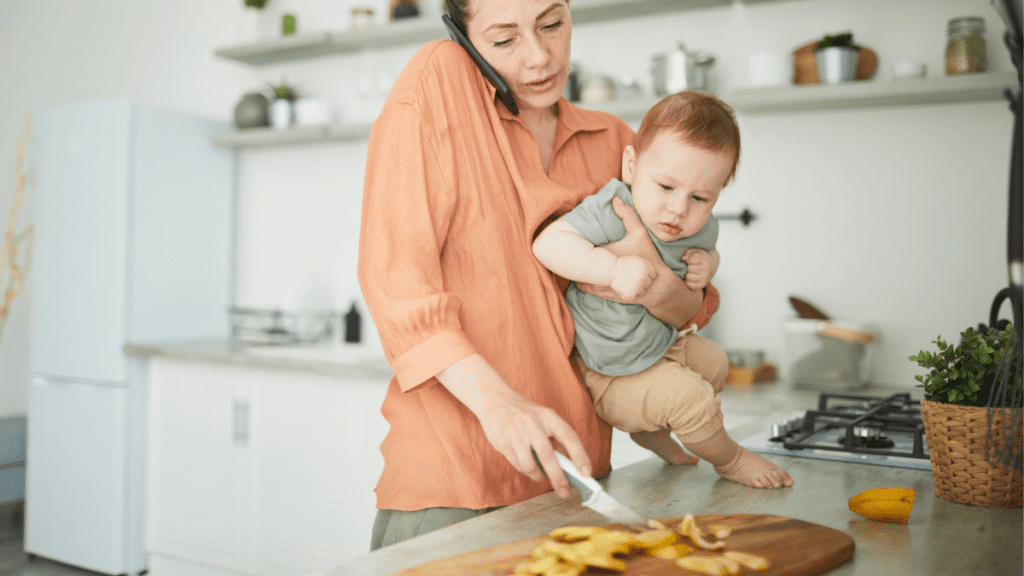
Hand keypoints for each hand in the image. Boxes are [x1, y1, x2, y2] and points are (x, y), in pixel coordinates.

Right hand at [435, 354, 592, 498]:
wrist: (495, 400)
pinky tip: (527, 466)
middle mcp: (533, 424)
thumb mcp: (545, 419)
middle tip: (564, 491)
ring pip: (530, 465)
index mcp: (549, 417)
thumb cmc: (525, 413)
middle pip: (549, 456)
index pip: (569, 437)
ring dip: (538, 475)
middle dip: (558, 478)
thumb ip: (558, 439)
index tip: (586, 473)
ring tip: (541, 475)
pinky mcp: (503, 443)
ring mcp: (516, 434)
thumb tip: (573, 465)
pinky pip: (518, 465)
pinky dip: (526, 470)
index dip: (580, 456)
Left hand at [577, 196, 664, 305]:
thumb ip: (628, 215)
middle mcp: (600, 273)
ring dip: (576, 269)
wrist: (656, 286)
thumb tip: (614, 199)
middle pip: (575, 265)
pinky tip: (584, 271)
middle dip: (572, 256)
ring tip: (575, 259)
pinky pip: (584, 287)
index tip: (569, 236)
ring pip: (578, 277)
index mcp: (605, 256)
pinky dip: (582, 280)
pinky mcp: (602, 294)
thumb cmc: (647, 258)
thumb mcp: (640, 234)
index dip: (574, 243)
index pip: (581, 250)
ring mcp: (600, 286)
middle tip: (569, 246)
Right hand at [610, 255, 656, 300]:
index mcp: (646, 268)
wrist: (609, 270)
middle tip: (632, 279)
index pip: (653, 275)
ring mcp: (638, 286)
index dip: (647, 275)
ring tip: (628, 283)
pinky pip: (634, 296)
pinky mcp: (631, 295)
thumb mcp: (636, 259)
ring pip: (642, 291)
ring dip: (637, 289)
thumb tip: (655, 272)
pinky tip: (624, 288)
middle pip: (649, 284)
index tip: (639, 274)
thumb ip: (646, 265)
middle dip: (643, 282)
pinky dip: (629, 294)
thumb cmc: (622, 264)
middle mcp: (643, 277)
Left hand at [681, 248, 712, 289]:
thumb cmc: (698, 258)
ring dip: (686, 274)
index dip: (687, 260)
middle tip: (689, 267)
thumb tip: (683, 259)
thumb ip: (688, 253)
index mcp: (705, 259)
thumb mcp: (694, 252)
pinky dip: (687, 281)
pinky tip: (690, 277)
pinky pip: (689, 284)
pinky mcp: (701, 286)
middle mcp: (707, 269)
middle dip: (687, 267)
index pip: (691, 259)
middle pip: (689, 268)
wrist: (708, 268)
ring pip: (688, 277)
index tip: (688, 260)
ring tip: (689, 272)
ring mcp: (705, 278)